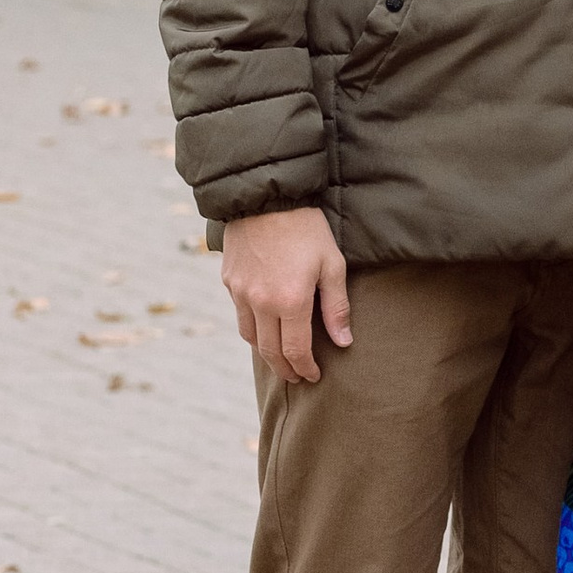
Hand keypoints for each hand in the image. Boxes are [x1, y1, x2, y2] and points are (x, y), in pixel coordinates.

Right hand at [220, 206, 351, 382]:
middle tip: (296, 376)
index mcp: (290, 302)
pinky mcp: (229, 280)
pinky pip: (240, 314)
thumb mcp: (332, 264)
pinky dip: (252, 327)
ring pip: (250, 337)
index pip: (296, 351)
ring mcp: (241, 292)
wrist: (267, 195)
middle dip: (285, 369)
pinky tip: (264, 326)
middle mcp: (261, 303)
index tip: (313, 376)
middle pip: (270, 351)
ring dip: (265, 352)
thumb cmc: (307, 228)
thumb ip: (337, 307)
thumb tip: (343, 342)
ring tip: (280, 357)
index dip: (305, 368)